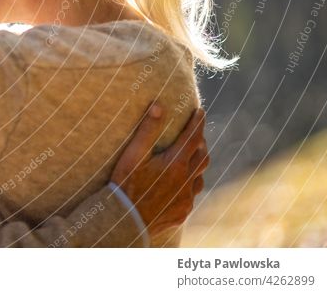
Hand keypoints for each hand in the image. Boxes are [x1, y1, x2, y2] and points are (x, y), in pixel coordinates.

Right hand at [111, 104, 208, 239]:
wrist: (124, 221)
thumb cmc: (125, 185)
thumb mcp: (133, 155)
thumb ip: (147, 130)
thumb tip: (159, 106)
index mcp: (175, 164)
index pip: (193, 137)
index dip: (197, 122)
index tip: (200, 111)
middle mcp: (186, 181)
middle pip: (202, 156)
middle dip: (200, 142)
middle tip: (195, 133)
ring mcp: (186, 199)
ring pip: (199, 177)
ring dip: (197, 164)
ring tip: (190, 158)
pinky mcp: (182, 213)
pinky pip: (192, 196)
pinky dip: (190, 185)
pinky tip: (181, 185)